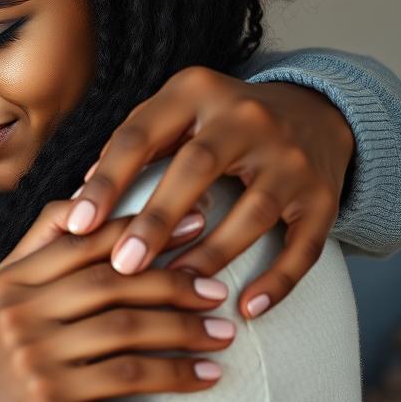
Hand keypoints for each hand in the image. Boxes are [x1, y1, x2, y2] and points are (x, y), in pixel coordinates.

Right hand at [0, 202, 234, 401]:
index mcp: (8, 285)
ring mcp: (38, 374)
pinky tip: (183, 398)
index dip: (141, 232)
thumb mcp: (9, 299)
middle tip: (218, 295)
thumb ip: (43, 249)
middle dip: (176, 290)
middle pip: (114, 292)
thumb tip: (89, 198)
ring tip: (221, 345)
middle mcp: (19, 323)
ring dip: (185, 348)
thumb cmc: (13, 362)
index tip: (196, 228)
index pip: (83, 245)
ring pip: (130, 351)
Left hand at [66, 67, 354, 318]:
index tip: (78, 225)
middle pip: (197, 167)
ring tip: (174, 289)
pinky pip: (304, 244)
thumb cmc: (217, 124)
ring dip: (211, 254)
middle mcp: (247, 117)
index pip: (142, 136)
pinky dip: (277, 280)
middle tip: (122, 266)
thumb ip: (130, 148)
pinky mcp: (323, 195)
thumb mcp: (174, 114)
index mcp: (195, 92)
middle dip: (156, 219)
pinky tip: (246, 308)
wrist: (314, 113)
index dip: (107, 181)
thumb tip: (77, 200)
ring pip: (253, 210)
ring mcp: (291, 156)